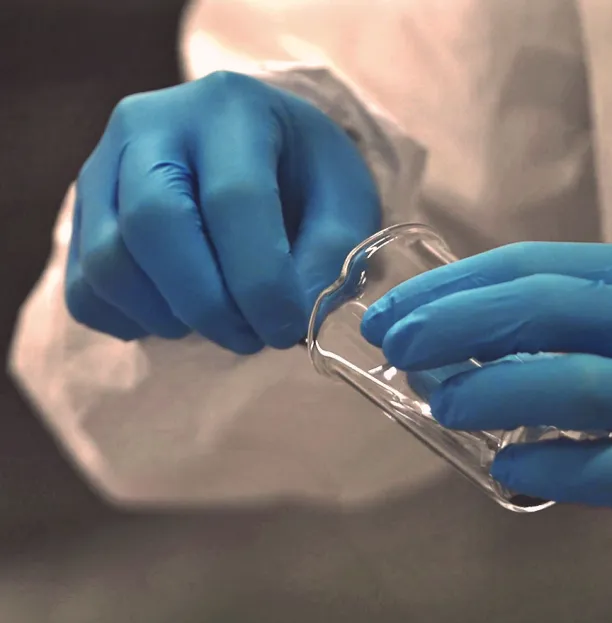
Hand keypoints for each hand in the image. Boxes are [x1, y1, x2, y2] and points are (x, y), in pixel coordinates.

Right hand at [66, 71, 380, 352]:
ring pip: (108, 262)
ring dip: (169, 317)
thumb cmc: (304, 174)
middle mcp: (150, 124)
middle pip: (153, 223)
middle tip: (252, 338)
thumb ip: (330, 252)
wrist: (255, 149)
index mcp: (230, 108)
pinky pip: (84, 288)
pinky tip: (178, 317)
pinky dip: (130, 322)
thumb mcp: (343, 198)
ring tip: (222, 326)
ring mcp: (101, 167)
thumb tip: (299, 313)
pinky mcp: (79, 215)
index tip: (286, 329)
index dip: (260, 280)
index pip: (233, 199)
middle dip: (208, 303)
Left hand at [360, 243, 611, 554]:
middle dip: (454, 325)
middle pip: (542, 311)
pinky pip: (598, 469)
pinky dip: (542, 466)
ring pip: (569, 387)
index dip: (455, 286)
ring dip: (489, 392)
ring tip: (441, 404)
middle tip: (396, 345)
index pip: (533, 264)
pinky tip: (505, 466)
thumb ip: (572, 314)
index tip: (398, 310)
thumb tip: (458, 331)